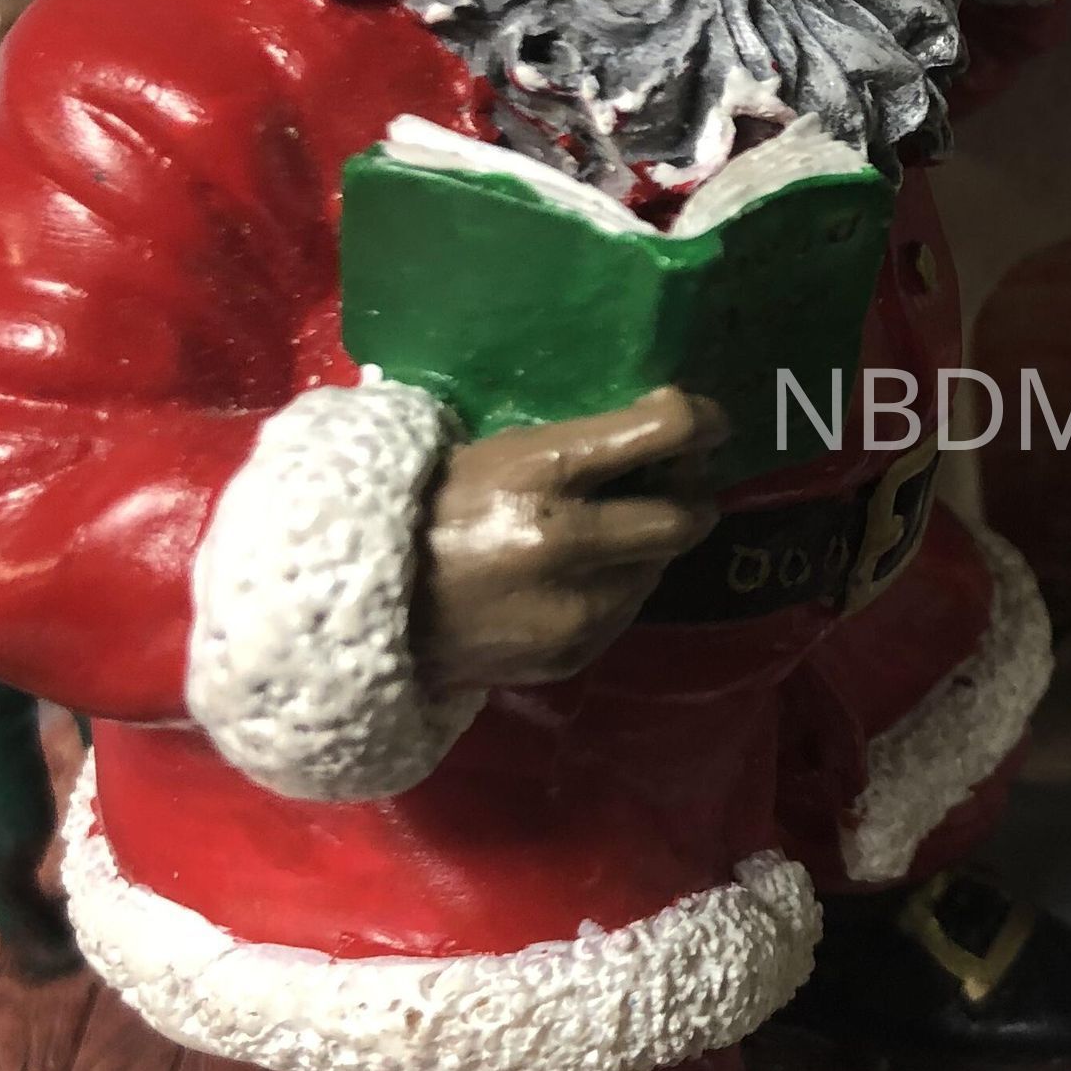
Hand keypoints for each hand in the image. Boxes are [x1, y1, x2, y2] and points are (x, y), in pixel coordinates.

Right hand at [416, 388, 723, 689]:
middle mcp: (570, 539)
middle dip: (691, 493)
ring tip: (620, 526)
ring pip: (660, 565)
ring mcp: (577, 605)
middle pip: (685, 514)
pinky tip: (585, 572)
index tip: (706, 420)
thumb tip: (653, 424)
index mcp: (542, 471)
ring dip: (653, 542)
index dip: (702, 420)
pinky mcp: (574, 651)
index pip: (663, 432)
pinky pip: (628, 608)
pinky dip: (621, 584)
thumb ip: (574, 443)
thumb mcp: (491, 450)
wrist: (364, 606)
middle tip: (679, 480)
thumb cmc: (427, 509)